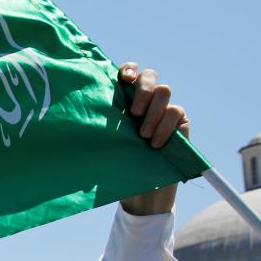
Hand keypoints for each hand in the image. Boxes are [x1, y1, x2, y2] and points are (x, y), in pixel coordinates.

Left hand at [117, 63, 190, 216]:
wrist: (141, 190)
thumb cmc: (118, 165)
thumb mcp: (105, 145)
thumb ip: (102, 127)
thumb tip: (81, 116)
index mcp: (125, 101)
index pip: (129, 74)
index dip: (128, 70)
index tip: (123, 79)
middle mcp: (146, 100)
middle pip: (149, 76)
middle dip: (142, 89)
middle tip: (134, 114)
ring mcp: (164, 109)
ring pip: (164, 91)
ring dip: (153, 112)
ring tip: (143, 136)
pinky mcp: (179, 121)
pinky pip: (176, 112)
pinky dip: (164, 126)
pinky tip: (155, 144)